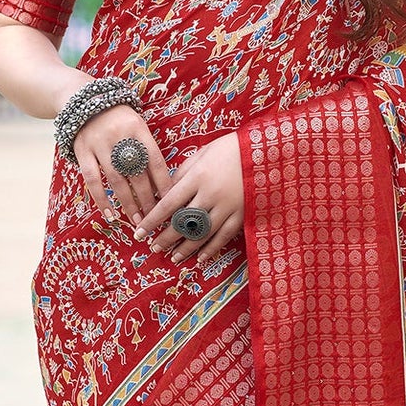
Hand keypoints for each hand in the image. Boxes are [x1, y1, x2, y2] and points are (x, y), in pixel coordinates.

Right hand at [72, 103, 170, 224]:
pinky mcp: (82, 151)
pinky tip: (110, 214)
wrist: (84, 98)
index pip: (155, 161)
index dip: (164, 183)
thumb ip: (147, 149)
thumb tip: (162, 185)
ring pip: (116, 180)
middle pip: (137, 174)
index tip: (171, 202)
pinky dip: (101, 199)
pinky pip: (92, 180)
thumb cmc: (118, 118)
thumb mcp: (137, 126)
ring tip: (137, 220)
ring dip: (128, 203)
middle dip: (148, 199)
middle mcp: (120, 136)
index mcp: (138, 129)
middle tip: (155, 218)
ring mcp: (99, 144)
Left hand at [134, 133, 243, 266]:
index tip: (140, 232)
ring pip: (202, 234)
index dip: (153, 221)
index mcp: (198, 177)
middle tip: (154, 248)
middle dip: (166, 238)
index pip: (168, 204)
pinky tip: (200, 257)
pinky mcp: (242, 214)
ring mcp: (228, 206)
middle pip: (183, 223)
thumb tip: (164, 195)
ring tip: (173, 257)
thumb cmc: (229, 148)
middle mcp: (211, 194)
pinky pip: (224, 236)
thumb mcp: (202, 154)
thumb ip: (182, 174)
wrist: (266, 149)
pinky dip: (211, 248)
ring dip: (186, 248)